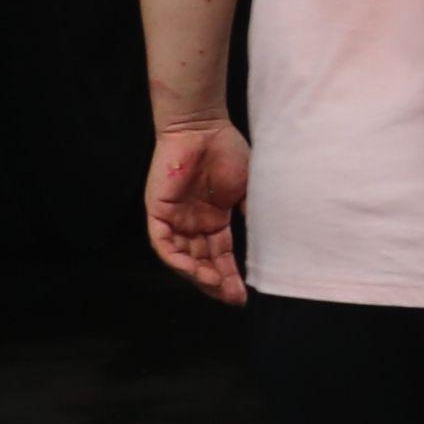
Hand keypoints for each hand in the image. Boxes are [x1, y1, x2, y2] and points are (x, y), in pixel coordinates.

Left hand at [143, 117, 251, 302]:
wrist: (203, 126)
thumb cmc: (226, 150)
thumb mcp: (246, 190)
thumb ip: (250, 215)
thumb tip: (265, 242)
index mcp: (213, 219)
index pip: (220, 256)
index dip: (231, 276)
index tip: (243, 296)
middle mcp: (192, 224)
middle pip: (202, 262)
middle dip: (217, 283)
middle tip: (233, 297)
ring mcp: (174, 219)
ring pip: (182, 258)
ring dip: (198, 275)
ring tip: (217, 286)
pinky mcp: (158, 211)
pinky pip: (163, 244)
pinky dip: (176, 259)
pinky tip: (193, 271)